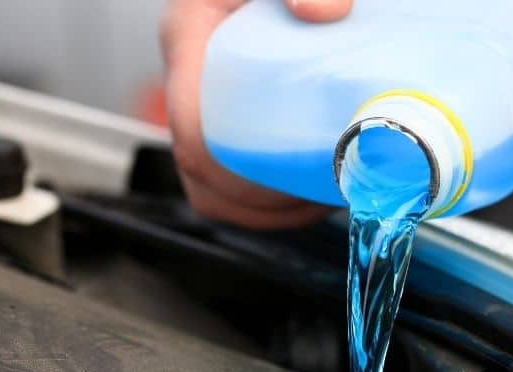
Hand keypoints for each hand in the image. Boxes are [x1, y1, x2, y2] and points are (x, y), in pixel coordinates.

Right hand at [160, 0, 351, 228]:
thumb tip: (322, 10)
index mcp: (189, 37)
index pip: (190, 132)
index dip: (231, 175)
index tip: (283, 185)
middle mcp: (193, 76)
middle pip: (199, 174)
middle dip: (256, 206)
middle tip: (316, 201)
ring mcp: (211, 99)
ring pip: (215, 185)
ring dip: (266, 210)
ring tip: (320, 201)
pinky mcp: (232, 112)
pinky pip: (234, 175)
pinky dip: (270, 199)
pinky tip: (312, 191)